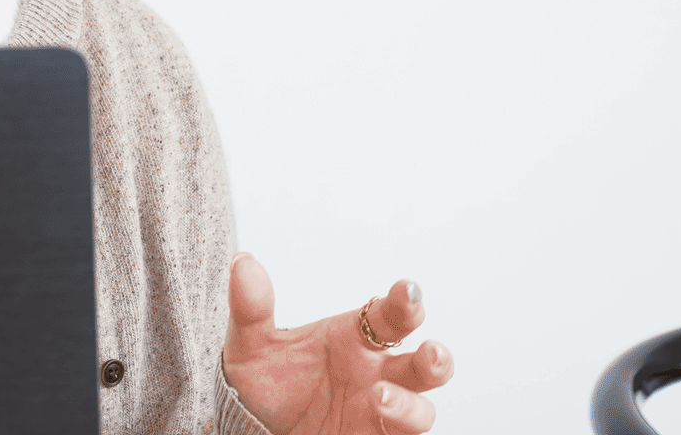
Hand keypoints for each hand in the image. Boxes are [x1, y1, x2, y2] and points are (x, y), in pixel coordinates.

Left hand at [221, 254, 453, 434]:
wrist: (251, 429)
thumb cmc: (263, 383)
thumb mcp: (251, 346)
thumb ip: (251, 307)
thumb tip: (243, 262)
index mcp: (357, 337)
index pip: (393, 314)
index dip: (407, 301)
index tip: (409, 290)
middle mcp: (377, 373)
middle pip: (425, 365)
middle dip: (436, 358)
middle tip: (430, 352)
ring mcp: (379, 413)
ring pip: (420, 410)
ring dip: (409, 405)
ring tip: (378, 397)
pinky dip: (395, 431)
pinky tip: (376, 421)